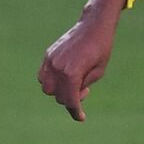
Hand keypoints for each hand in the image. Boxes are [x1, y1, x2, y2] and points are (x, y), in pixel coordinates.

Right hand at [37, 0, 125, 120]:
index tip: (81, 117)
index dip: (76, 111)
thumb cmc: (101, 49)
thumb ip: (82, 88)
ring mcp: (51, 60)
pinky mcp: (48, 55)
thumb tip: (71, 99)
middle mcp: (58, 68)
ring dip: (58, 90)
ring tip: (74, 82)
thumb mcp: (98, 72)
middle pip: (57, 96)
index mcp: (72, 73)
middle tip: (84, 90)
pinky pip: (43, 75)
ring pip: (46, 87)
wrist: (94, 26)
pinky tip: (65, 76)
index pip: (69, 101)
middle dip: (69, 98)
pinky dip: (51, 80)